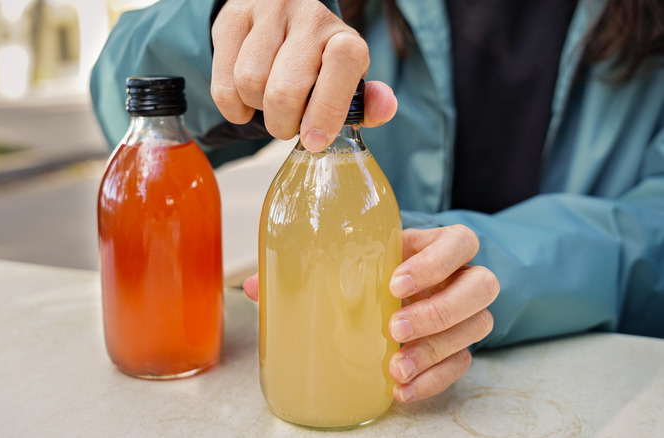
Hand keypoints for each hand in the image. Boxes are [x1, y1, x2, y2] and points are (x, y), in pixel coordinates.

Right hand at [211, 0, 397, 150]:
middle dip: (283, 124)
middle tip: (288, 126)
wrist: (278, 21)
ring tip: (268, 104)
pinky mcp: (233, 20)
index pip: (343, 64)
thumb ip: (365, 102)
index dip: (327, 110)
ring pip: (250, 83)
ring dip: (257, 110)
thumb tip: (385, 108)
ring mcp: (268, 13)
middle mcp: (308, 16)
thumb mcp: (345, 83)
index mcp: (343, 36)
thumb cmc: (315, 63)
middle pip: (285, 90)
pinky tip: (244, 101)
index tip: (314, 140)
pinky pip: (224, 82)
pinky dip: (232, 106)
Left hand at [242, 224, 498, 403]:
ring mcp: (464, 313)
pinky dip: (434, 379)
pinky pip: (462, 364)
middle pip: (481, 287)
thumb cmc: (373, 266)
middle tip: (394, 328)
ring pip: (477, 327)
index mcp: (433, 244)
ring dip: (436, 350)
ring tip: (394, 367)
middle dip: (439, 311)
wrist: (401, 287)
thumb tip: (250, 287)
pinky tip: (402, 389)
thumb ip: (305, 267)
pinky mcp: (459, 346)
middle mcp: (459, 277)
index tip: (395, 282)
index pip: (458, 242)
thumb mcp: (350, 257)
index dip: (435, 262)